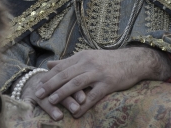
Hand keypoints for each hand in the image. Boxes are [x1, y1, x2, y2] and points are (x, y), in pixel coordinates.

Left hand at [31, 47, 170, 119]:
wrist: (133, 61)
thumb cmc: (108, 61)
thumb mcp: (87, 57)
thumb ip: (68, 62)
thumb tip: (49, 64)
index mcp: (82, 57)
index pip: (61, 66)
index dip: (48, 76)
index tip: (37, 85)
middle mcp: (88, 63)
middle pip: (66, 74)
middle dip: (50, 84)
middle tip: (39, 94)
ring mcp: (98, 73)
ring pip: (77, 83)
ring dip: (63, 93)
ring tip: (52, 101)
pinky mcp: (108, 83)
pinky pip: (94, 95)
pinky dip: (84, 104)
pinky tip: (76, 113)